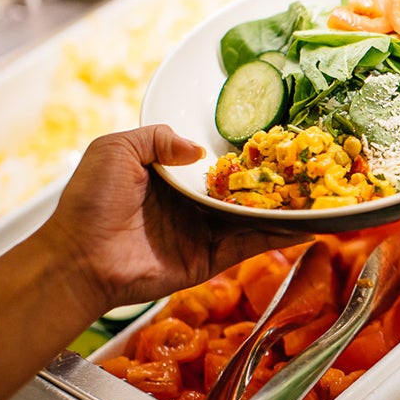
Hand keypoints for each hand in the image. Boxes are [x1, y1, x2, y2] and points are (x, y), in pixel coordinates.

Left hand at [0, 125, 309, 399]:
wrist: (80, 257)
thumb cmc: (90, 202)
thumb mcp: (116, 149)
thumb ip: (157, 139)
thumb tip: (200, 149)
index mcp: (174, 178)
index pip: (219, 164)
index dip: (246, 155)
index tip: (278, 143)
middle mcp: (194, 205)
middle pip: (244, 192)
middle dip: (275, 182)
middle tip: (310, 169)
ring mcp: (205, 233)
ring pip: (255, 218)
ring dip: (285, 209)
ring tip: (319, 197)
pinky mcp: (210, 260)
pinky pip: (250, 246)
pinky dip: (278, 237)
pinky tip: (306, 226)